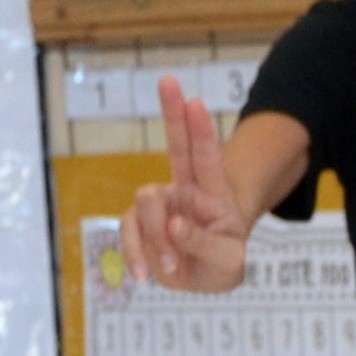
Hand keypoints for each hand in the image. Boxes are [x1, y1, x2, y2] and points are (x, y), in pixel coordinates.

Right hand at [122, 78, 256, 292]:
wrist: (203, 275)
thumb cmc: (221, 262)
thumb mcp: (226, 262)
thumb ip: (202, 244)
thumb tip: (172, 224)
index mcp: (214, 194)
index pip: (207, 158)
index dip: (201, 131)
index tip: (196, 103)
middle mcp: (186, 190)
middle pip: (177, 146)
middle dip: (172, 113)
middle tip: (169, 80)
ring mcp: (160, 204)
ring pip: (145, 203)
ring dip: (157, 240)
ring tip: (172, 266)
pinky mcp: (139, 223)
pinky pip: (129, 233)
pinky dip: (136, 256)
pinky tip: (145, 275)